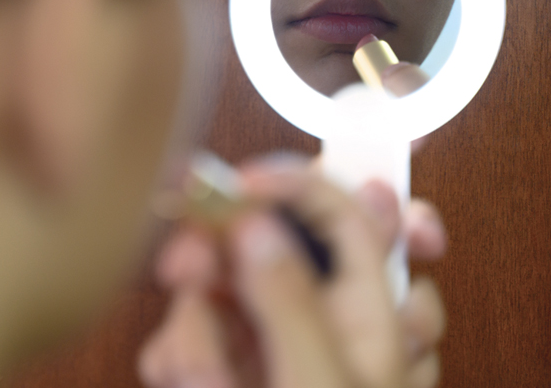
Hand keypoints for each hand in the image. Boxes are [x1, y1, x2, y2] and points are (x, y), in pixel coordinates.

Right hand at [139, 162, 446, 387]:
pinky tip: (194, 385)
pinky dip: (180, 356)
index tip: (241, 184)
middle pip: (265, 239)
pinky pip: (189, 329)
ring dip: (193, 327)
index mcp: (369, 311)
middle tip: (189, 267)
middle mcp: (318, 312)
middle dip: (218, 253)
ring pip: (216, 284)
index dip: (296, 184)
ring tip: (203, 377)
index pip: (345, 210)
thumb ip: (292, 303)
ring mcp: (269, 333)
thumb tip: (259, 229)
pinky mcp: (229, 355)